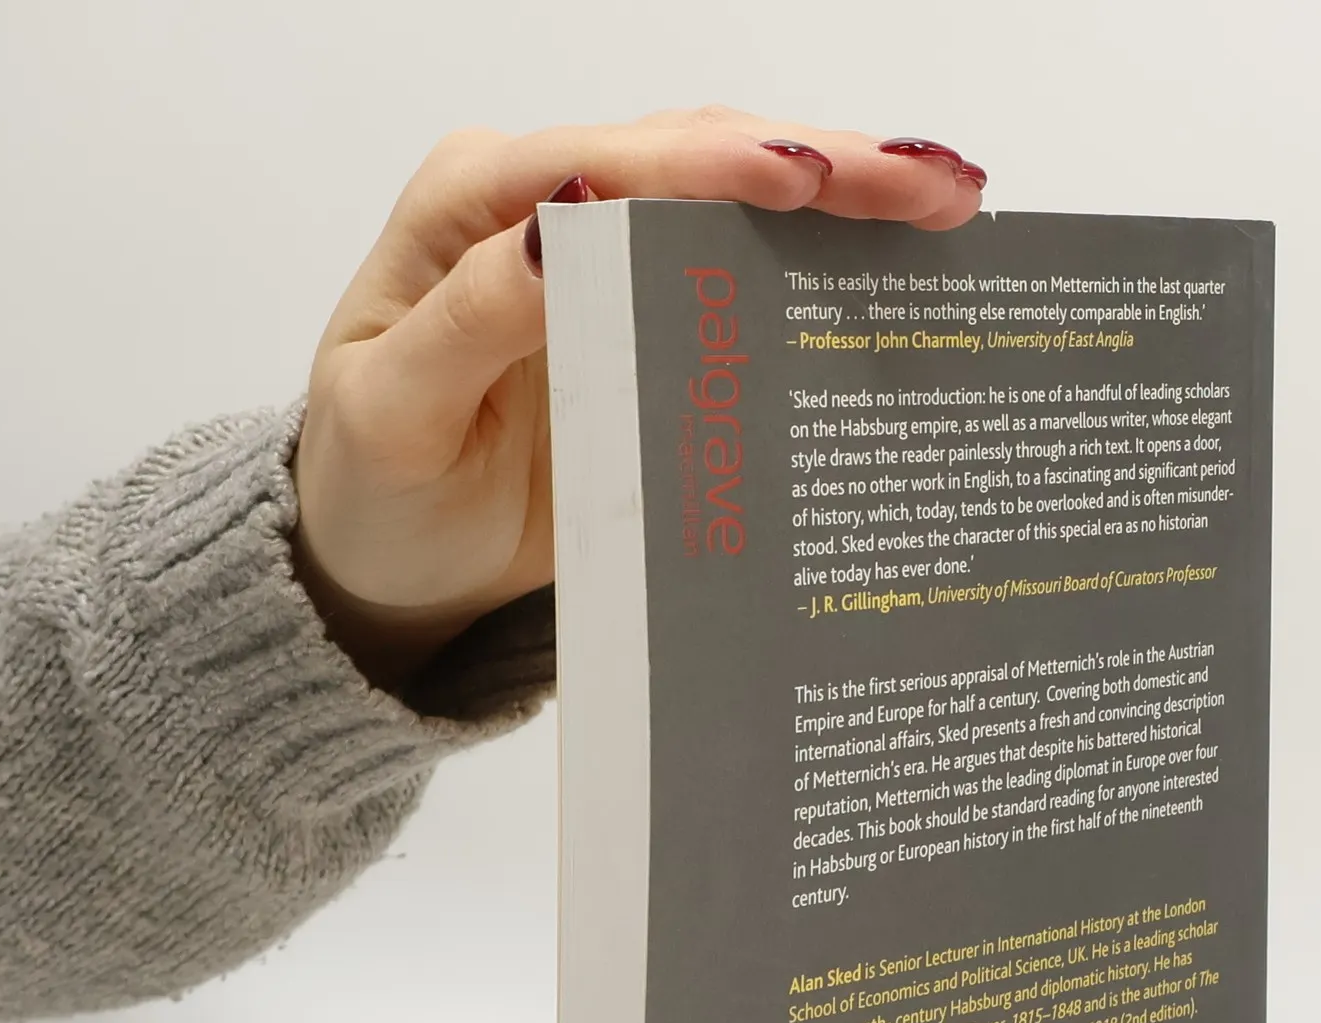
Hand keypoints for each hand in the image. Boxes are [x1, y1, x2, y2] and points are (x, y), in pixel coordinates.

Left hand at [291, 107, 986, 690]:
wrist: (385, 565)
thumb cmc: (373, 495)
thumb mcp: (394, 413)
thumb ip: (470, 320)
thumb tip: (559, 232)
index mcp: (474, 209)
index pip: (608, 165)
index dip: (716, 164)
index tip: (813, 180)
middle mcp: (546, 211)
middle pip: (694, 160)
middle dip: (822, 166)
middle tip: (936, 189)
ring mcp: (606, 264)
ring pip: (735, 204)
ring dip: (844, 202)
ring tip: (947, 206)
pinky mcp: (647, 324)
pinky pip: (743, 278)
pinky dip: (821, 265)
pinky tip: (896, 268)